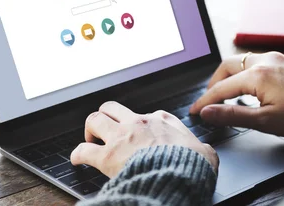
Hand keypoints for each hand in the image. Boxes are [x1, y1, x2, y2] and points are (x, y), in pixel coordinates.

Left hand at [71, 101, 218, 177]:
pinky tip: (77, 159)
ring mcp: (121, 137)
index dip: (140, 124)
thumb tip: (206, 153)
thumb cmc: (192, 165)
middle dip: (106, 116)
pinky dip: (78, 154)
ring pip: (95, 119)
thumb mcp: (205, 152)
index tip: (140, 134)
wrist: (179, 176)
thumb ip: (201, 148)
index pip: (146, 114)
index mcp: (162, 120)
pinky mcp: (107, 156)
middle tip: (106, 129)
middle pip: (112, 107)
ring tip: (90, 139)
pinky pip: (83, 150)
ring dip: (90, 129)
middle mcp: (139, 123)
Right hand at [189, 52, 283, 137]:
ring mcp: (274, 58)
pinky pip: (254, 62)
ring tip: (226, 96)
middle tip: (209, 101)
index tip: (194, 112)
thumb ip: (233, 115)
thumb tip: (208, 112)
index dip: (205, 101)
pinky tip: (248, 88)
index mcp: (256, 75)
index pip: (221, 88)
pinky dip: (243, 73)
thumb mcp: (266, 121)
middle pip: (227, 67)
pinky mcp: (283, 61)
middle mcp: (263, 61)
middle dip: (214, 83)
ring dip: (229, 77)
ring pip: (240, 62)